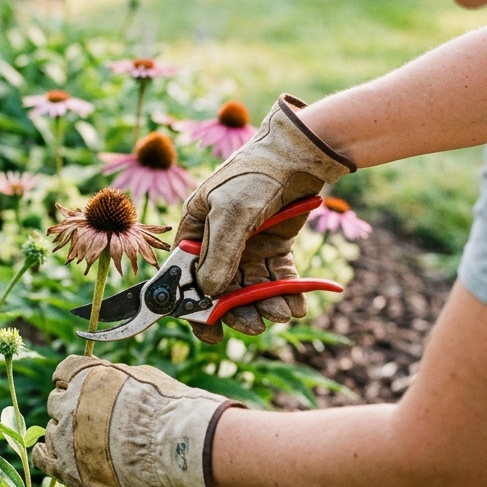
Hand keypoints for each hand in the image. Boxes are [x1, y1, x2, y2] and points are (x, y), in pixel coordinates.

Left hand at [33, 355, 245, 486]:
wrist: (175, 444)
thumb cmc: (168, 408)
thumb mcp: (142, 376)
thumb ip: (115, 377)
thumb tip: (109, 378)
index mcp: (86, 376)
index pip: (63, 373)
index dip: (69, 381)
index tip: (73, 387)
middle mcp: (69, 404)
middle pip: (56, 403)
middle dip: (69, 409)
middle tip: (87, 420)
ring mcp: (66, 438)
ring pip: (52, 432)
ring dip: (64, 434)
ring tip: (83, 443)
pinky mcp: (71, 469)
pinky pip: (44, 461)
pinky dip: (43, 456)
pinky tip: (44, 454)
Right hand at [176, 94, 353, 341]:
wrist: (299, 155)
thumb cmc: (254, 175)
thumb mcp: (230, 212)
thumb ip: (219, 254)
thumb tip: (209, 292)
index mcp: (195, 230)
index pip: (187, 276)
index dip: (195, 306)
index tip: (210, 331)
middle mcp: (218, 242)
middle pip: (222, 289)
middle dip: (238, 310)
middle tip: (254, 325)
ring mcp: (247, 246)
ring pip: (252, 287)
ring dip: (266, 304)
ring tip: (282, 313)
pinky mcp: (275, 247)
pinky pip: (278, 278)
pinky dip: (287, 293)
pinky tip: (296, 306)